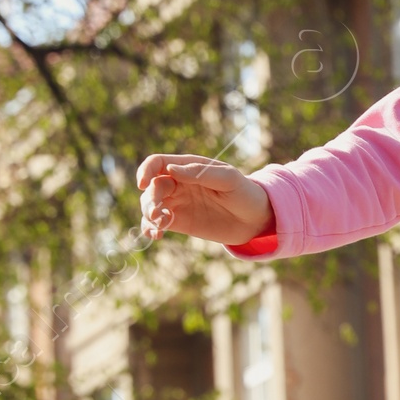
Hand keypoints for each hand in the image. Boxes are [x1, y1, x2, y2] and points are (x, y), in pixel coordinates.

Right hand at [135, 153, 273, 245]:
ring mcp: (178, 203)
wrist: (256, 219)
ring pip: (149, 205)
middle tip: (158, 213)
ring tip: (160, 225)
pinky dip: (150, 228)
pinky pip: (156, 223)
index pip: (158, 163)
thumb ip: (200, 174)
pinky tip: (155, 235)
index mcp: (189, 167)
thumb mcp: (228, 179)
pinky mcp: (179, 222)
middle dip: (150, 199)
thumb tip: (171, 170)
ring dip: (148, 214)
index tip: (143, 184)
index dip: (146, 170)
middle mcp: (179, 183)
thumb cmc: (245, 192)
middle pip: (151, 186)